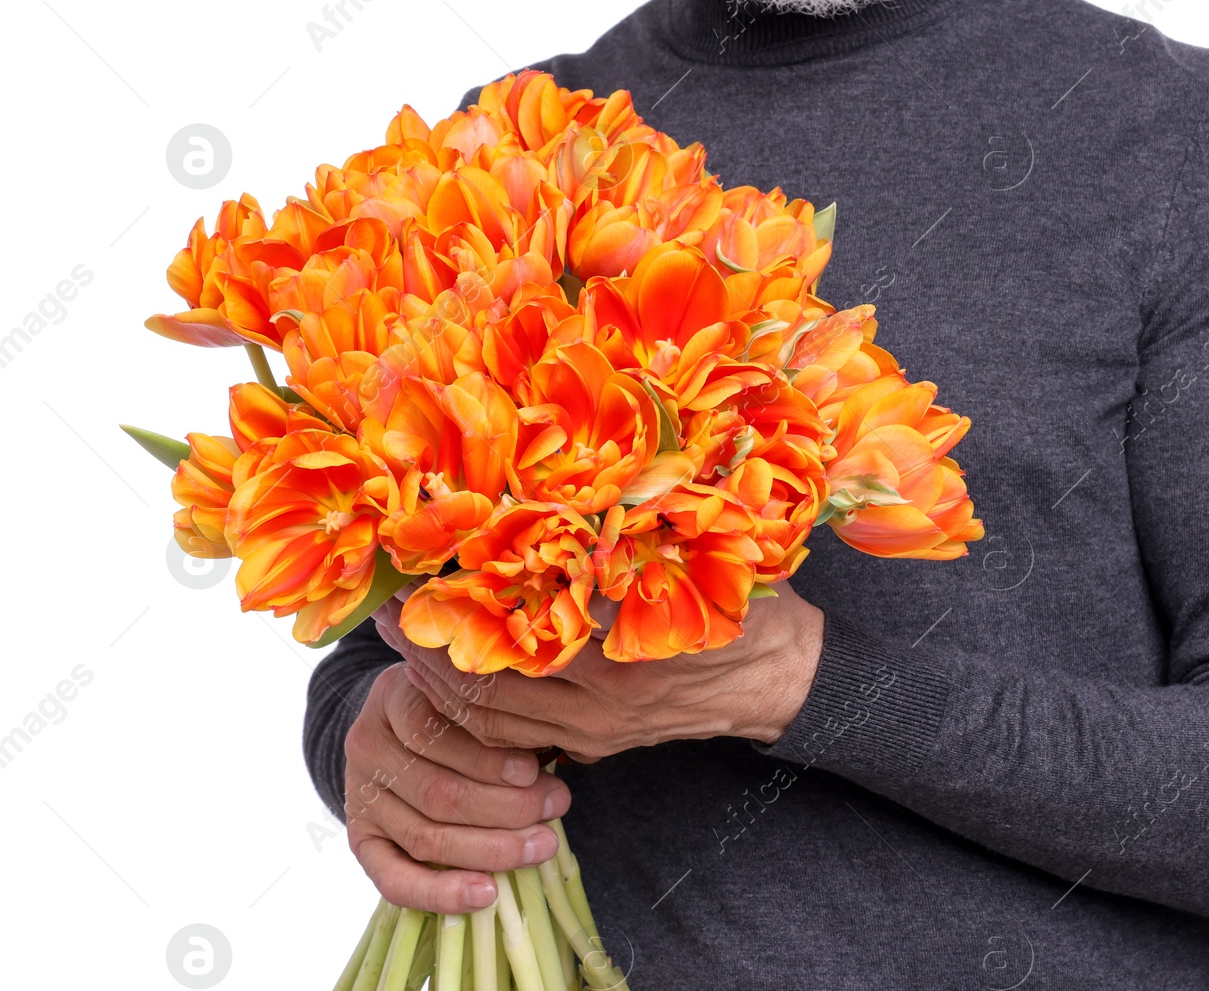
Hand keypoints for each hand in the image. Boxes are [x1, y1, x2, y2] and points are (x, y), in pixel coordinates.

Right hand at [342, 662, 571, 911]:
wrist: (403, 729)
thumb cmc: (457, 708)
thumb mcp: (471, 695)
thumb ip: (497, 718)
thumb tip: (548, 754)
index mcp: (393, 698)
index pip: (432, 731)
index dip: (485, 757)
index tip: (534, 770)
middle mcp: (367, 747)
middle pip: (437, 791)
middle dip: (506, 806)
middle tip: (558, 805)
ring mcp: (359, 797)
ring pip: (426, 836)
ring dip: (492, 848)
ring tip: (543, 845)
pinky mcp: (360, 840)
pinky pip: (394, 879)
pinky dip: (441, 892)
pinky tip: (487, 894)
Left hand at [372, 580, 824, 760]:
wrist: (784, 681)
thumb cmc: (743, 610)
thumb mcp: (693, 565)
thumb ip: (628, 545)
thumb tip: (556, 506)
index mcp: (614, 660)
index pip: (509, 642)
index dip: (453, 614)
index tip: (411, 581)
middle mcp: (595, 707)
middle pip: (483, 692)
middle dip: (425, 657)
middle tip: (380, 617)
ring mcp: (593, 733)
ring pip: (492, 723)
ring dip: (441, 688)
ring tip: (401, 647)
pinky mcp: (597, 746)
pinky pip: (518, 738)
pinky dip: (478, 712)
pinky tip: (455, 679)